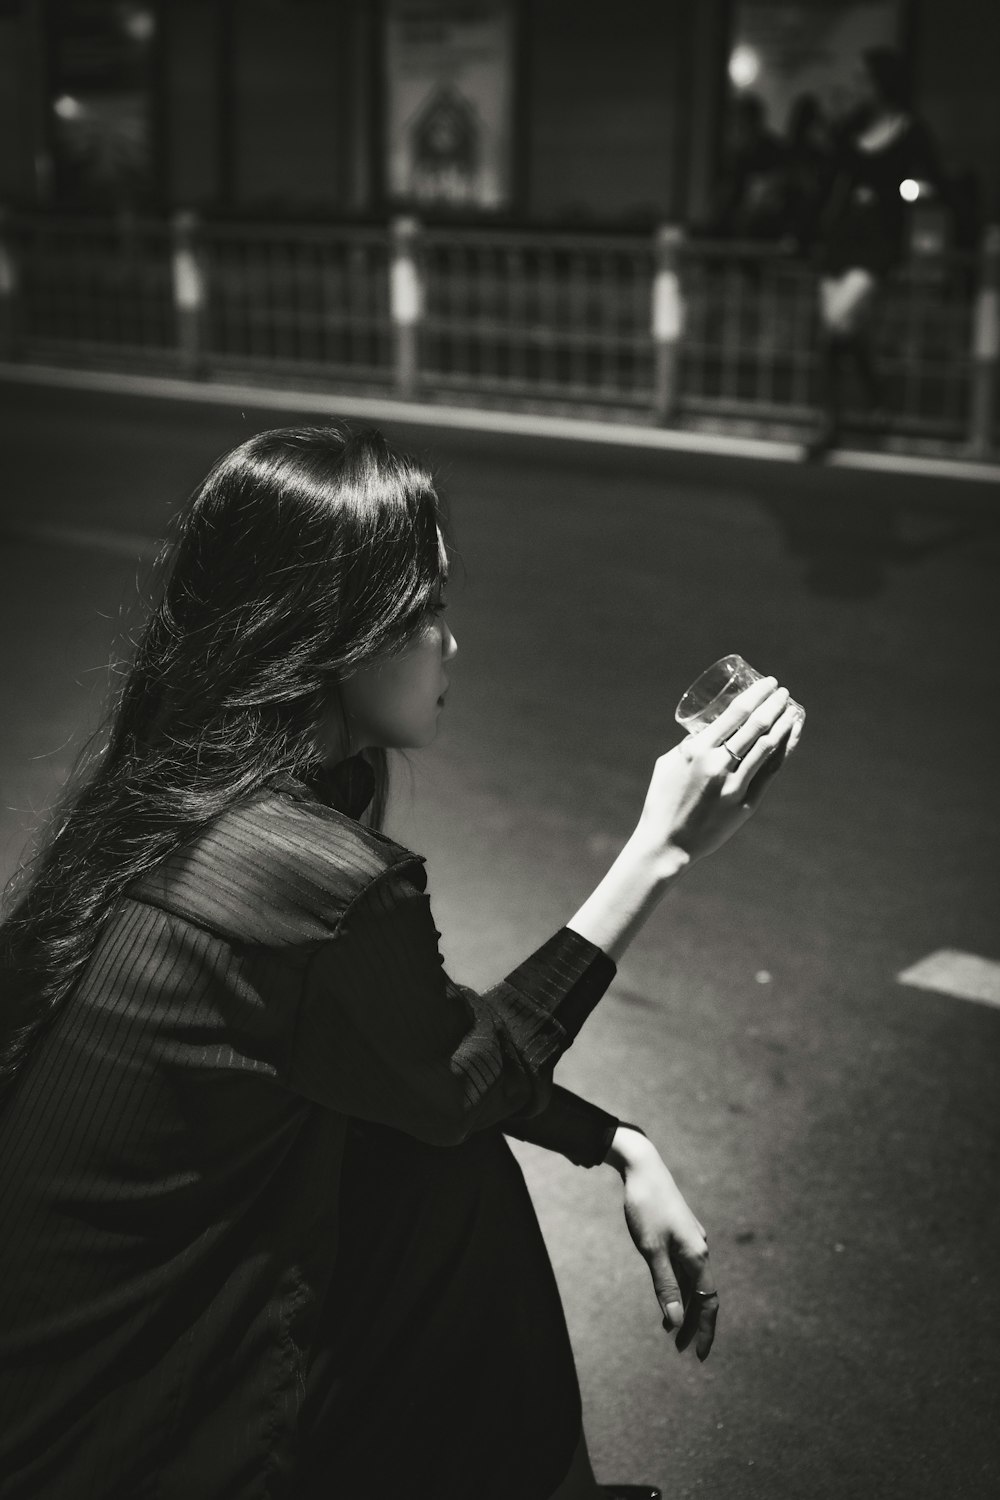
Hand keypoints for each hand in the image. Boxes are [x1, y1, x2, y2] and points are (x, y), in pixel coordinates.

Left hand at [606, 1127, 718, 1360]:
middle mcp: (700, 1249)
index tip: (698, 1355)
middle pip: (703, 1294)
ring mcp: (691, 1240)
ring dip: (684, 1306)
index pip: (707, 1302)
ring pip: (693, 1281)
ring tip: (670, 1329)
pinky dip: (679, 1287)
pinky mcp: (681, 1233)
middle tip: (681, 1349)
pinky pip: (686, 1268)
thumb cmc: (645, 1207)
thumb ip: (664, 1285)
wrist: (643, 1168)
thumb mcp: (651, 1250)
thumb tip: (676, 1322)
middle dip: (693, 1323)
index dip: (704, 1330)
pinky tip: (667, 1294)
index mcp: (697, 1255)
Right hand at [635, 676, 800, 870]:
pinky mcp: (745, 804)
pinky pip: (769, 771)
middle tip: (782, 691)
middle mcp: (718, 765)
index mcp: (697, 750)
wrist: (667, 843)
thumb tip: (711, 728)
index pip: (735, 714)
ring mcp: (734, 786)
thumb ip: (690, 745)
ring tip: (791, 709)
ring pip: (767, 747)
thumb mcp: (669, 763)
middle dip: (773, 703)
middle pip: (756, 726)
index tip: (768, 683)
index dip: (757, 695)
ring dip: (783, 724)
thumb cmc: (663, 800)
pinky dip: (782, 751)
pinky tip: (789, 737)